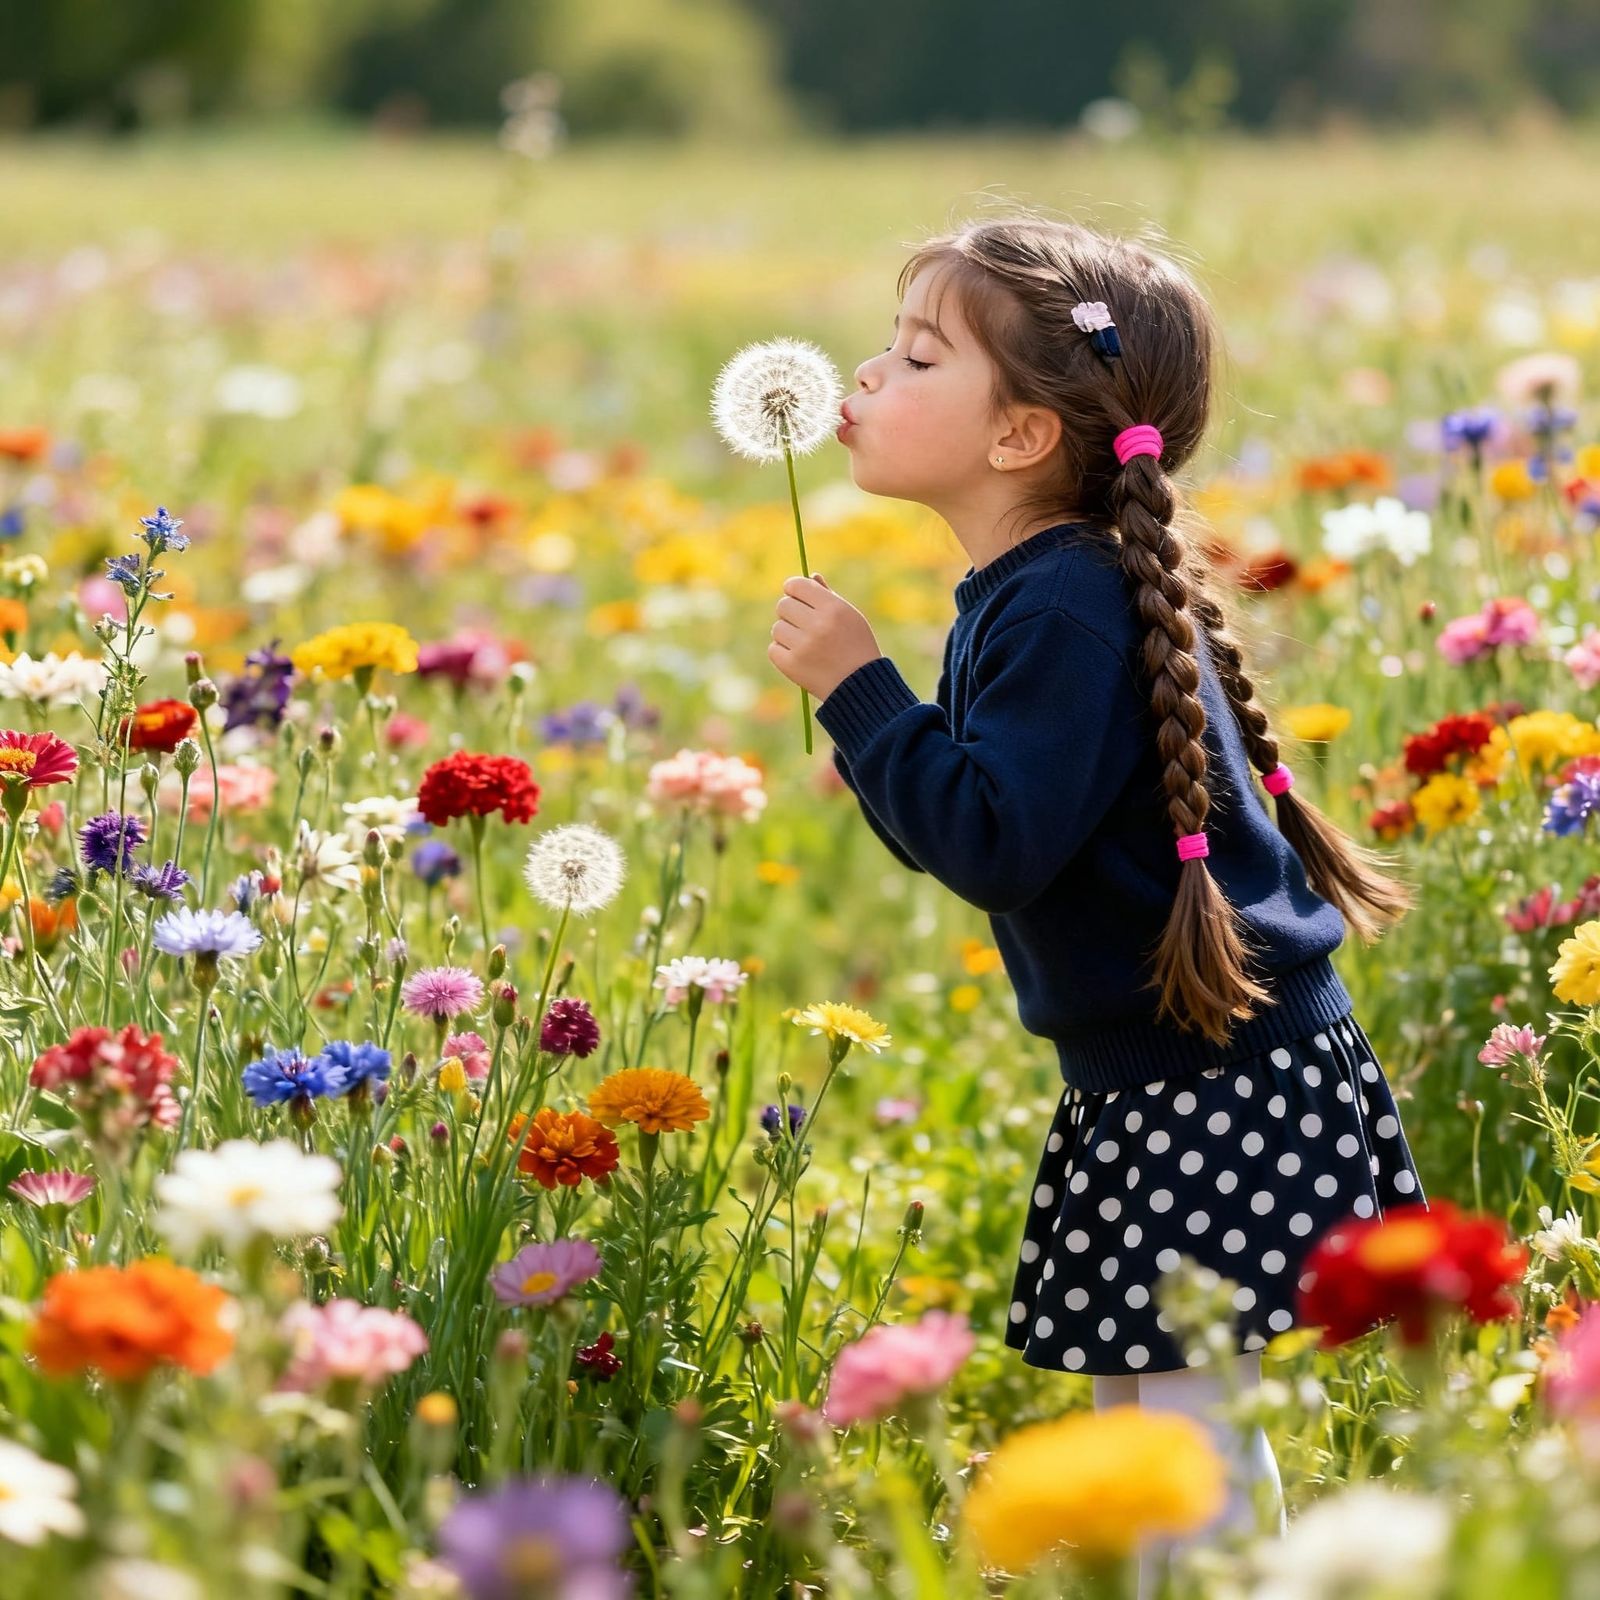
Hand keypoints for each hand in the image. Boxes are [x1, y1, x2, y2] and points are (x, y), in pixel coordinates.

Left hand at [768, 574, 882, 700]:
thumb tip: (810, 576)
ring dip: (787, 634)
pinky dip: (783, 652)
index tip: (795, 595)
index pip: (797, 586)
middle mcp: (817, 625)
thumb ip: (828, 596)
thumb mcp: (851, 617)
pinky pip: (773, 648)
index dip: (793, 589)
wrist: (859, 686)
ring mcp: (803, 646)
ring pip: (777, 628)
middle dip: (790, 613)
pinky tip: (800, 658)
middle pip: (783, 605)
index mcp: (833, 608)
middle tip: (803, 624)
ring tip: (805, 644)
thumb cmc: (857, 647)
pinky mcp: (791, 665)